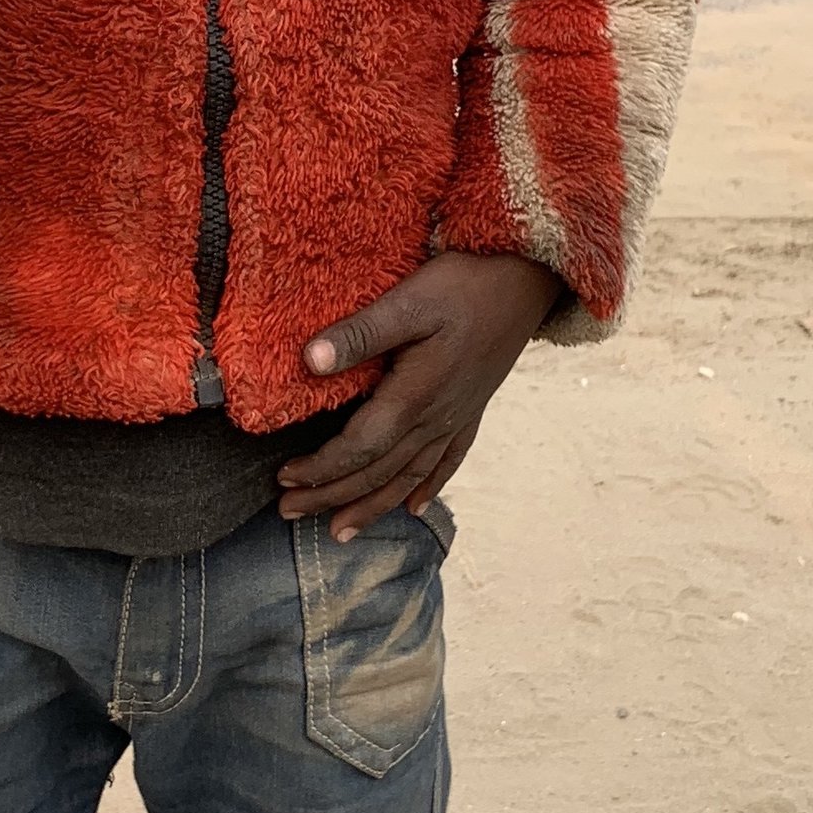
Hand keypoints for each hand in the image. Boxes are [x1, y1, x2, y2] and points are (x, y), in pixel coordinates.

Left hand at [278, 253, 562, 541]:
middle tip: (288, 513)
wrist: (527, 281)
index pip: (359, 448)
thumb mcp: (408, 300)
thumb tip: (309, 361)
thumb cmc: (465, 285)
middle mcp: (436, 418)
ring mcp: (457, 417)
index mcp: (415, 395)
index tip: (285, 478)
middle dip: (331, 496)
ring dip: (372, 506)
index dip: (321, 468)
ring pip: (410, 477)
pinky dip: (428, 487)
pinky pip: (449, 461)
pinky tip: (414, 507)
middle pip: (378, 472)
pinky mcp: (473, 409)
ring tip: (340, 531)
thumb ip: (359, 334)